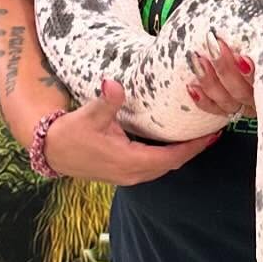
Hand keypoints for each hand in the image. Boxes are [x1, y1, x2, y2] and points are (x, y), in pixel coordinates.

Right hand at [42, 80, 219, 184]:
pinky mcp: (124, 173)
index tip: (211, 135)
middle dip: (193, 149)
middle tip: (212, 132)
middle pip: (173, 164)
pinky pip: (154, 167)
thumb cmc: (70, 134)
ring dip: (182, 154)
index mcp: (129, 161)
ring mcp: (129, 176)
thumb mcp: (88, 115)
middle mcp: (133, 173)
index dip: (193, 147)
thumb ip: (106, 101)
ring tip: (199, 136)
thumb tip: (113, 85)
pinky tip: (175, 142)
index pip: (171, 157)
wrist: (50, 152)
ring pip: (164, 167)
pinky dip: (168, 156)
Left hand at [186, 0, 262, 117]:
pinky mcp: (238, 108)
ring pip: (227, 102)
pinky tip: (191, 86)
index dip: (251, 73)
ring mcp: (252, 106)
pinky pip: (218, 111)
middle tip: (213, 45)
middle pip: (242, 93)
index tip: (242, 56)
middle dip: (224, 72)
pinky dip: (204, 101)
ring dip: (210, 81)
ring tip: (197, 58)